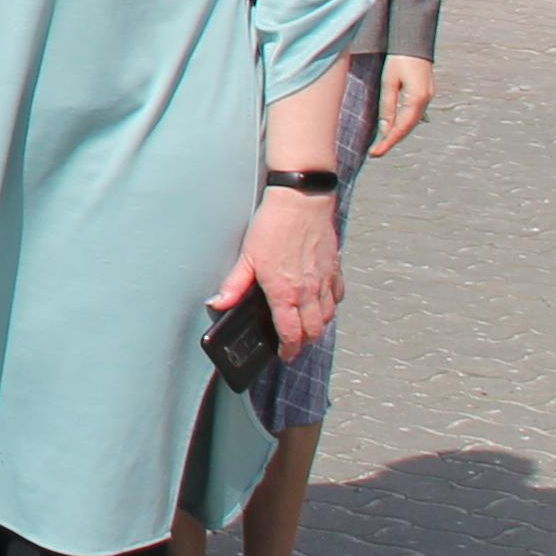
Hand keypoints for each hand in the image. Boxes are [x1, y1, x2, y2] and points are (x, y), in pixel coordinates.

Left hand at [208, 188, 342, 353]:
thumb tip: (217, 303)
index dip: (288, 349)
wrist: (301, 200)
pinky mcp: (335, 268)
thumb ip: (234, 285)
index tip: (284, 355)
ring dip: (318, 326)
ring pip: (328, 317)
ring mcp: (325, 280)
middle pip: (313, 331)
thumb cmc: (274, 225)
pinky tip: (322, 302)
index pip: (290, 333)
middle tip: (294, 344)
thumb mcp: (247, 256)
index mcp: (285, 291)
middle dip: (304, 342)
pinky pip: (338, 296)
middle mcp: (309, 291)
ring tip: (306, 326)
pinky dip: (331, 305)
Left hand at [370, 56, 435, 156]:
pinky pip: (413, 113)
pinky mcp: (424, 93)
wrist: (413, 40)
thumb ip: (387, 106)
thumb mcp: (388, 82)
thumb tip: (385, 129)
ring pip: (410, 122)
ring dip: (397, 132)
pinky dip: (402, 122)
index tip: (375, 153)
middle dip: (391, 140)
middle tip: (376, 152)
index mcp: (417, 98)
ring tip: (381, 143)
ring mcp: (427, 97)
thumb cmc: (399, 59)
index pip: (401, 128)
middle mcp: (426, 100)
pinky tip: (393, 127)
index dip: (388, 142)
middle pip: (407, 128)